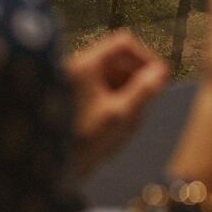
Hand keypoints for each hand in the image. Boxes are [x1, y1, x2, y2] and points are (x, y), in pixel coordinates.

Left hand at [65, 30, 168, 175]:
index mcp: (86, 65)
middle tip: (145, 108)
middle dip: (136, 81)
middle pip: (118, 61)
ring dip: (125, 95)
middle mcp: (78, 67)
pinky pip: (100, 90)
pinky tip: (113, 128)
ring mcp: (74, 82)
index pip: (124, 44)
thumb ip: (144, 91)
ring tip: (128, 124)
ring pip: (111, 77)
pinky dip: (112, 103)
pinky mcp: (72, 96)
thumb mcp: (119, 116)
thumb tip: (163, 70)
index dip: (145, 57)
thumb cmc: (82, 141)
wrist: (48, 167)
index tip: (157, 78)